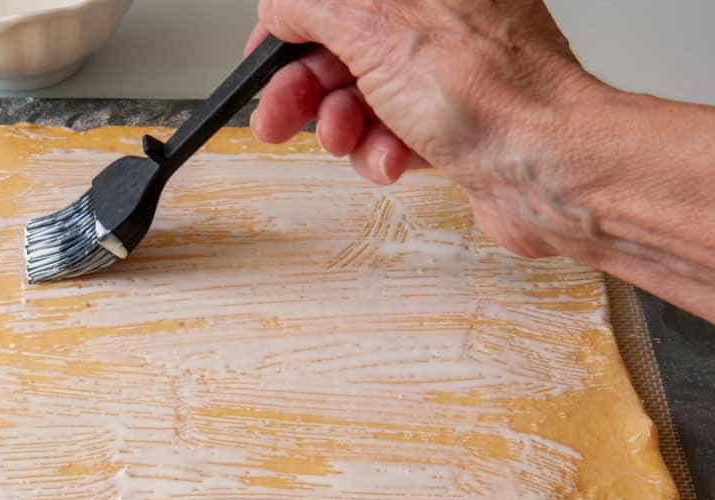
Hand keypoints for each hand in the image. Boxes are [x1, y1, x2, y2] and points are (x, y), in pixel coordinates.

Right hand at [246, 0, 595, 257]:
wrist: (549, 172)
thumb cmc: (492, 94)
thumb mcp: (373, 24)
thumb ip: (312, 4)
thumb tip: (281, 9)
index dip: (288, 28)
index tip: (261, 63)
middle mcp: (443, 15)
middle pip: (342, 46)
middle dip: (307, 89)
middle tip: (279, 119)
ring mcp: (450, 70)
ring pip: (362, 95)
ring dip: (345, 127)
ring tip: (352, 141)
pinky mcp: (456, 121)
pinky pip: (393, 131)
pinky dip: (382, 151)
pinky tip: (393, 159)